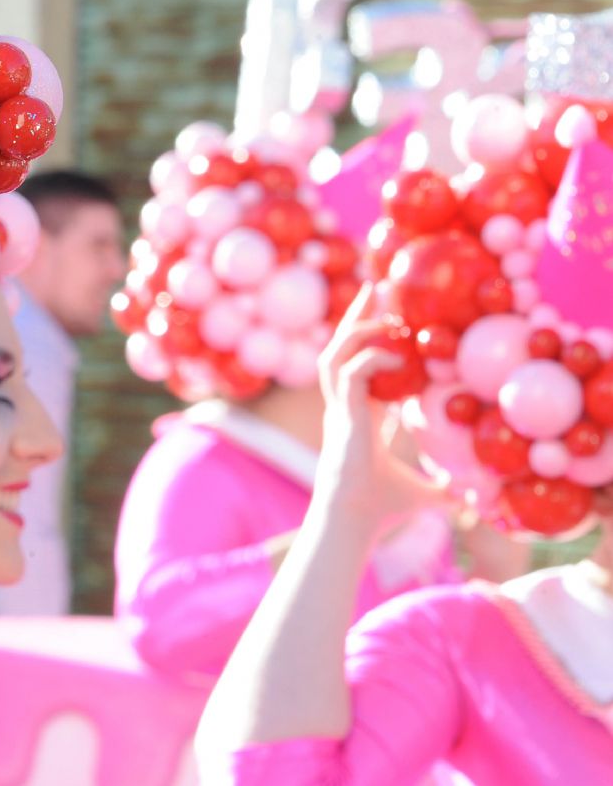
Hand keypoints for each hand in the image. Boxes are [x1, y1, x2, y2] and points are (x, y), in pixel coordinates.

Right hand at [315, 285, 447, 530]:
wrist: (356, 520)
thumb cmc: (382, 509)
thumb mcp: (424, 493)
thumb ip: (444, 487)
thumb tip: (474, 496)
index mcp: (359, 418)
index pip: (359, 370)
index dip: (371, 345)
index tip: (391, 324)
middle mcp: (344, 407)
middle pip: (339, 350)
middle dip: (354, 318)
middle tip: (373, 288)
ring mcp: (339, 408)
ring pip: (334, 353)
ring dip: (355, 328)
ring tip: (377, 309)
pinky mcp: (344, 414)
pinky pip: (352, 372)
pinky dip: (372, 358)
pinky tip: (400, 355)